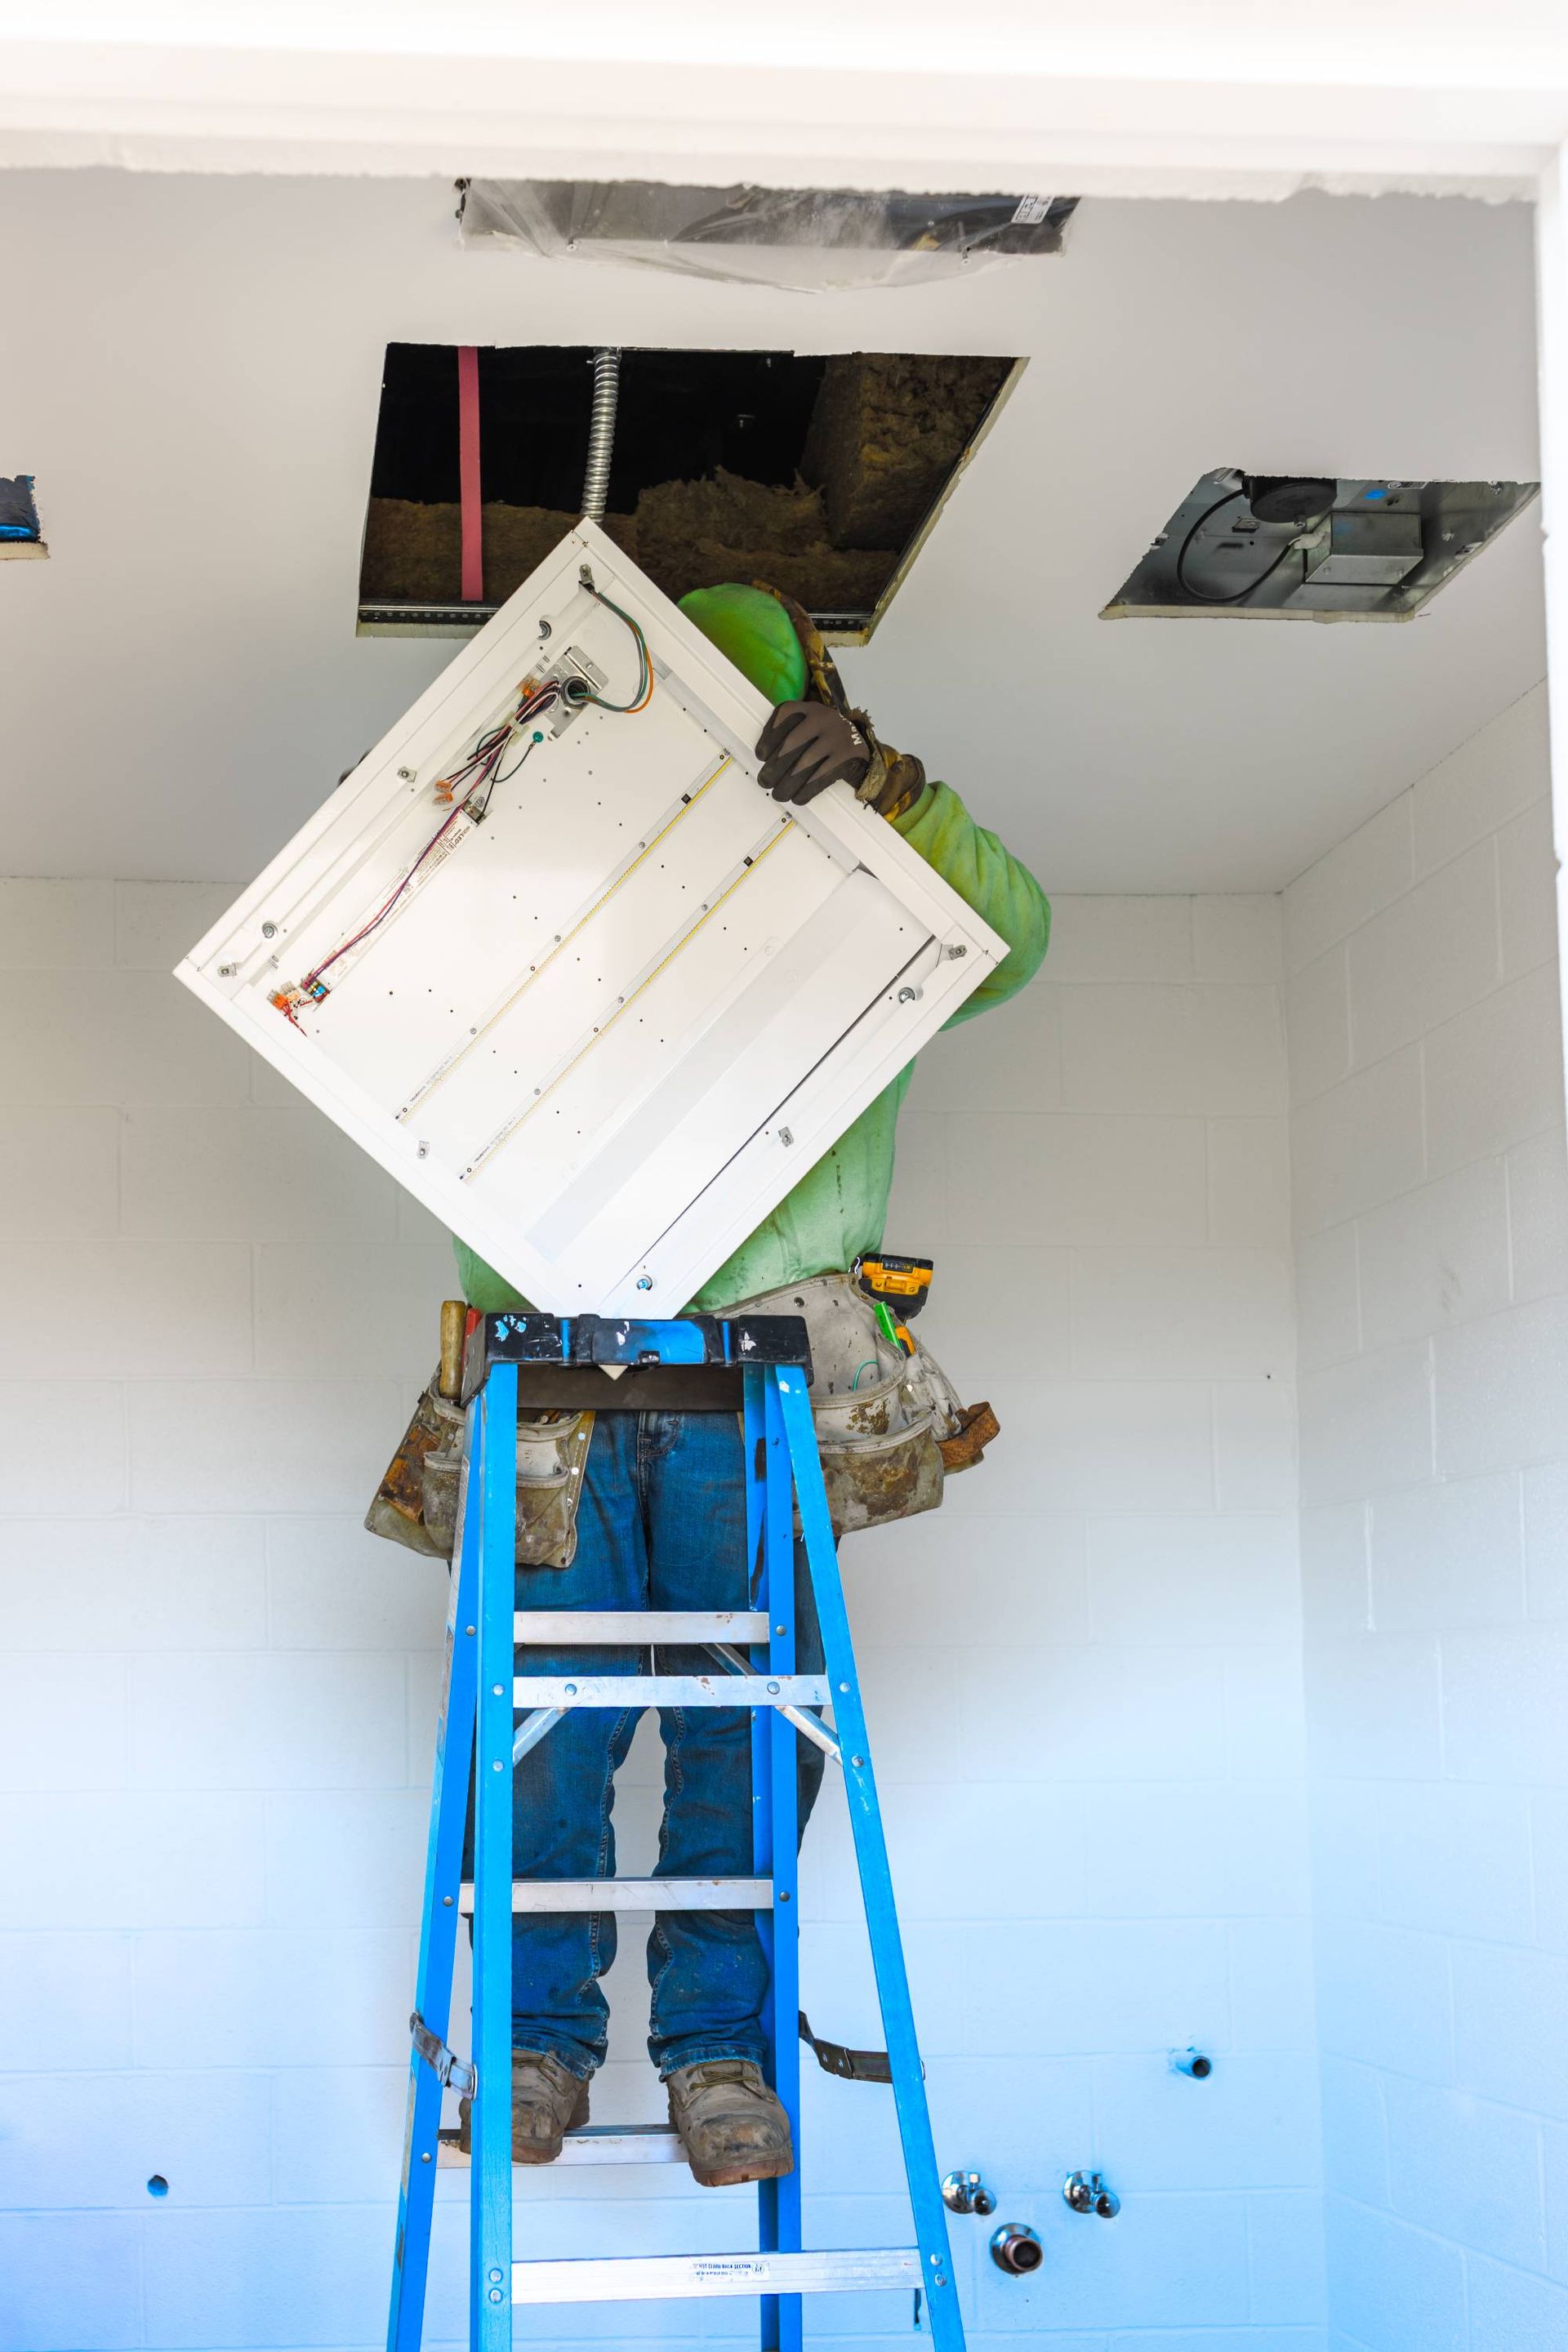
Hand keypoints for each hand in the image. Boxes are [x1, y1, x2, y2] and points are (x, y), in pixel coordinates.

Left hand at [754, 700, 870, 804]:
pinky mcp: (848, 754)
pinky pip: (823, 775)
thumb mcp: (809, 729)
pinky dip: (808, 789)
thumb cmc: (824, 742)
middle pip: (792, 743)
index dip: (769, 737)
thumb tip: (766, 761)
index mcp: (809, 709)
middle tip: (765, 782)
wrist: (860, 748)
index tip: (760, 756)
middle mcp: (823, 717)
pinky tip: (798, 798)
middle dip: (775, 767)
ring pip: (806, 762)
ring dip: (788, 783)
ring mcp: (837, 735)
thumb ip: (788, 736)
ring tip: (779, 794)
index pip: (784, 715)